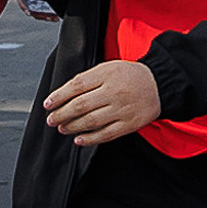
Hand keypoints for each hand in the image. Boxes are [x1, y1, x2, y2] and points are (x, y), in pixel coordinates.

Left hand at [43, 59, 160, 147]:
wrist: (158, 84)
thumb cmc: (129, 76)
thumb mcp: (109, 68)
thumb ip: (88, 79)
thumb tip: (64, 94)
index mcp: (107, 73)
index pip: (77, 85)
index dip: (59, 95)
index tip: (48, 103)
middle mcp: (113, 92)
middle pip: (81, 105)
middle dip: (62, 114)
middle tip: (51, 119)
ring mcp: (121, 109)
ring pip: (90, 121)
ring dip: (72, 127)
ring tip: (62, 128)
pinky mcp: (128, 125)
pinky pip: (105, 134)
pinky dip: (89, 139)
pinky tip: (78, 139)